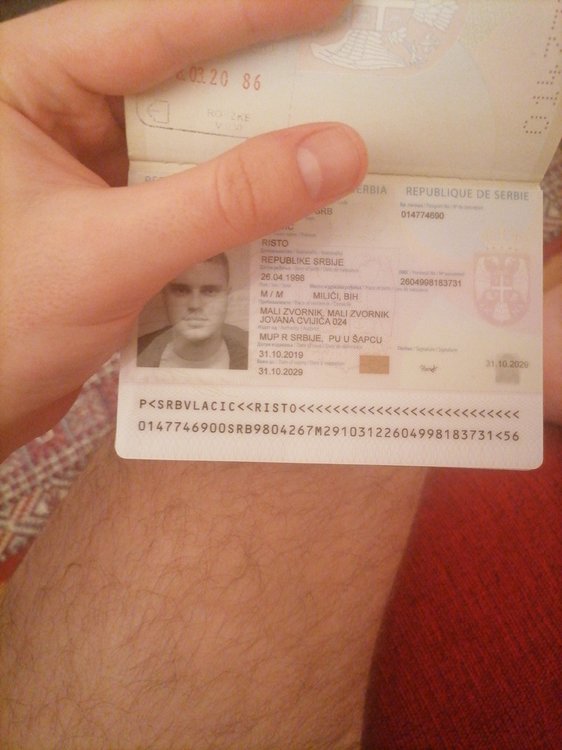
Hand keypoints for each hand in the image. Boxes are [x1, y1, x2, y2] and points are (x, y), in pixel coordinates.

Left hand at [0, 0, 366, 456]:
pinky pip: (192, 199)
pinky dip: (239, 211)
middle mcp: (62, 112)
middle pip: (184, 81)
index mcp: (30, 84)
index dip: (253, 13)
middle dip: (269, 90)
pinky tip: (292, 216)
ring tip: (338, 152)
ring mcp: (92, 169)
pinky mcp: (116, 219)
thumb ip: (223, 202)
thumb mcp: (111, 254)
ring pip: (195, 146)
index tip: (334, 5)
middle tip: (353, 82)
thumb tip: (333, 154)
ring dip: (261, 159)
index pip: (153, 24)